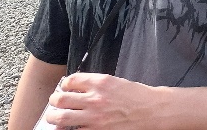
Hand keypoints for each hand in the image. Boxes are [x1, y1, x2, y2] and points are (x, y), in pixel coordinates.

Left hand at [40, 72, 163, 129]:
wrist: (153, 111)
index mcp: (102, 82)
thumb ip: (98, 85)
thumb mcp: (117, 83)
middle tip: (54, 102)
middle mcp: (95, 98)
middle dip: (54, 101)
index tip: (64, 88)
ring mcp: (94, 117)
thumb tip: (80, 88)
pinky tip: (68, 128)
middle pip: (61, 99)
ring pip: (61, 118)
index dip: (64, 85)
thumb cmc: (139, 97)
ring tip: (53, 117)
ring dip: (53, 117)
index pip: (71, 80)